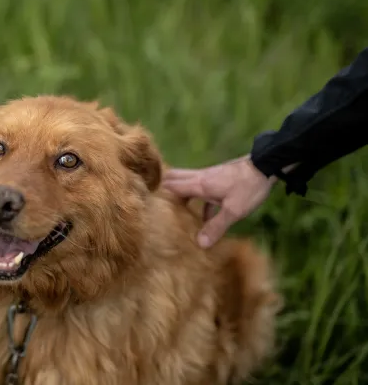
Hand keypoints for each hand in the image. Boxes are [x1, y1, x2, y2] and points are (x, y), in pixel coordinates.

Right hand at [162, 155, 276, 247]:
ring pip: (186, 182)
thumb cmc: (248, 188)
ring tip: (172, 209)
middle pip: (173, 178)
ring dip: (178, 193)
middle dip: (161, 187)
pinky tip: (204, 216)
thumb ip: (216, 226)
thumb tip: (199, 244)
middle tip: (151, 199)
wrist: (266, 166)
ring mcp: (209, 176)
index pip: (170, 186)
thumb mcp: (233, 211)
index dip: (156, 191)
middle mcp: (200, 177)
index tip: (143, 199)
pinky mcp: (218, 178)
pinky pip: (200, 188)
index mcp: (199, 184)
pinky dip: (196, 199)